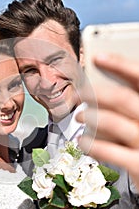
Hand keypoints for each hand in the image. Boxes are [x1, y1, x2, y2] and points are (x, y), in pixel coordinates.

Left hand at [77, 53, 138, 188]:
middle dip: (95, 94)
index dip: (120, 64)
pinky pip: (109, 151)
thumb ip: (130, 102)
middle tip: (79, 94)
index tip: (98, 57)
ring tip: (79, 116)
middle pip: (122, 98)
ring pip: (112, 122)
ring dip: (89, 117)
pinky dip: (91, 145)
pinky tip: (82, 142)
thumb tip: (102, 87)